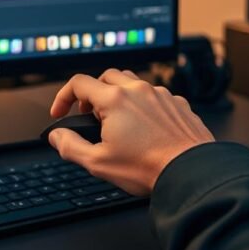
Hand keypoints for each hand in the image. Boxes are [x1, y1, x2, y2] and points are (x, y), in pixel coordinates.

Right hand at [48, 69, 214, 195]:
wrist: (192, 173)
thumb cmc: (149, 168)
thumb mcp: (98, 163)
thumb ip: (71, 146)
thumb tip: (57, 136)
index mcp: (114, 100)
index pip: (78, 83)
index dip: (63, 97)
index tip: (61, 113)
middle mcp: (138, 90)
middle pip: (105, 76)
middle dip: (92, 92)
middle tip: (89, 115)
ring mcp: (160, 95)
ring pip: (132, 82)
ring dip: (118, 94)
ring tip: (116, 119)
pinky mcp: (178, 103)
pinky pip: (155, 95)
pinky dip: (143, 104)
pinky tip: (145, 126)